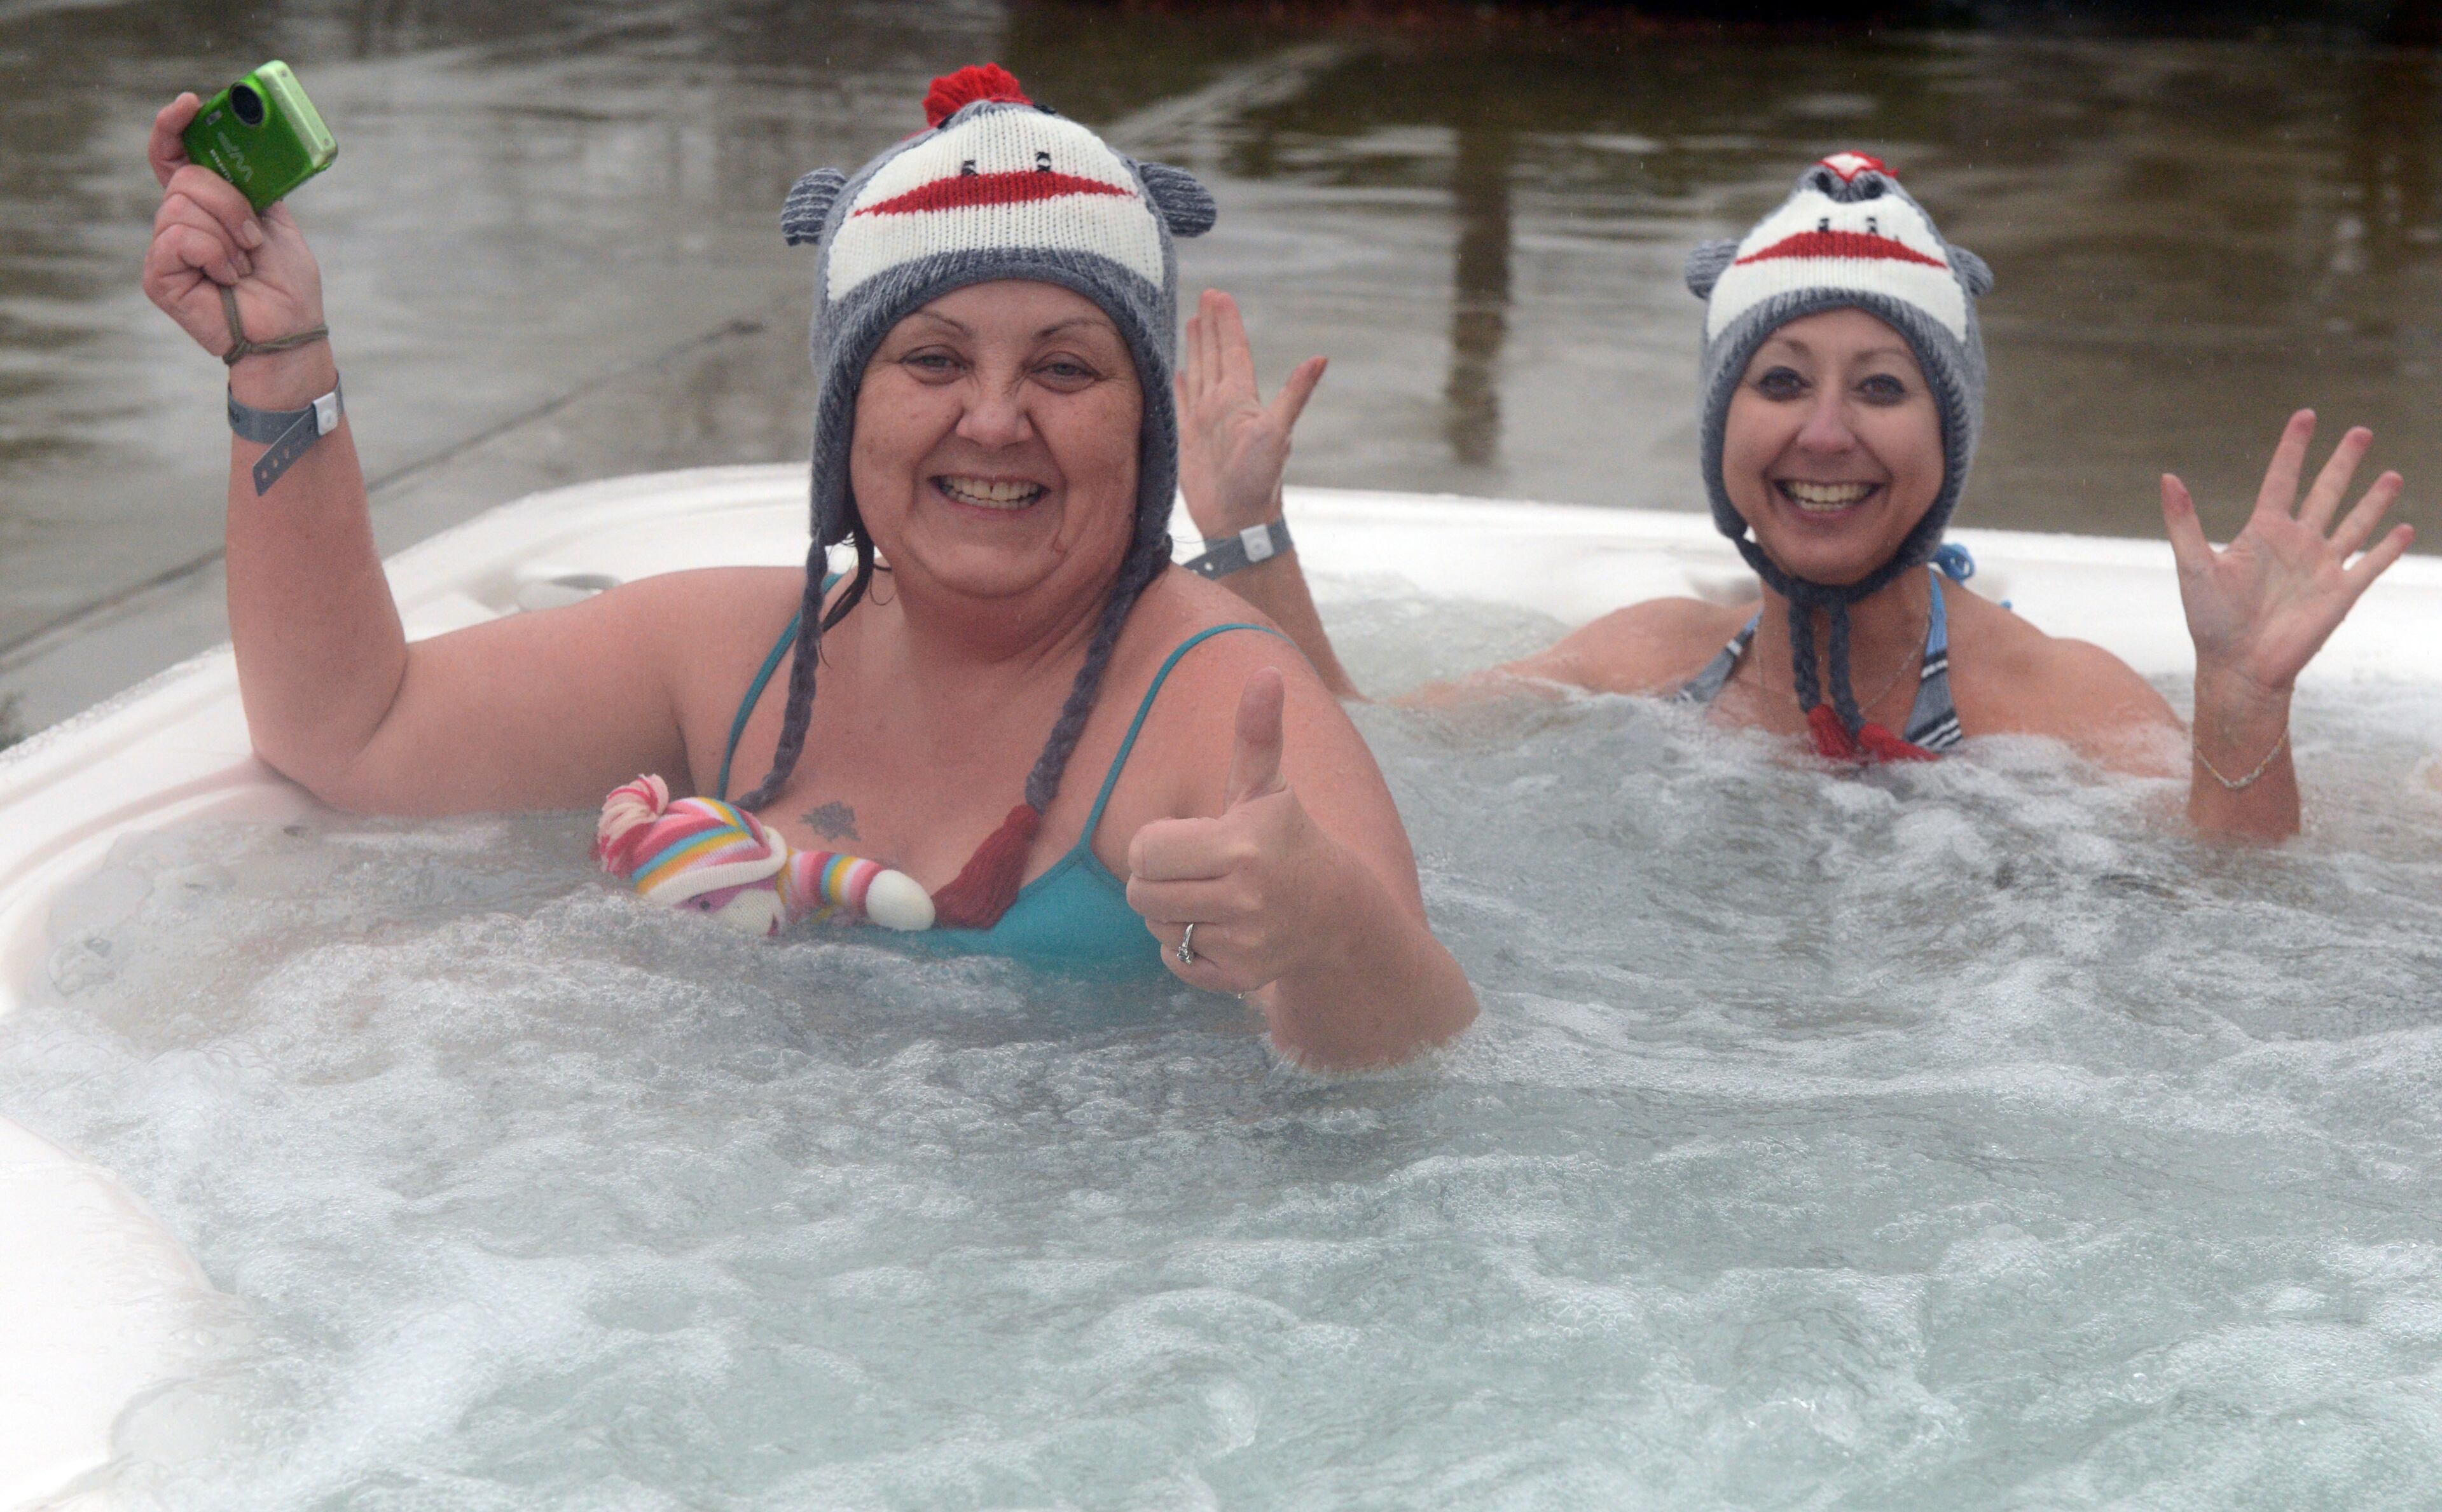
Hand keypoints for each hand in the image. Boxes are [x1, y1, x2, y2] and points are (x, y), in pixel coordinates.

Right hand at [141, 93, 325, 369]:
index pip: (171, 156)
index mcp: (205, 206)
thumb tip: (242, 142)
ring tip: (242, 266)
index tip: (191, 104)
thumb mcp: (274, 220)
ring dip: (228, 236)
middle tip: (254, 240)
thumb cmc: (286, 283)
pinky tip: (226, 279)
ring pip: (182, 207)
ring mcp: (164, 249)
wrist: (290, 329)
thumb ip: (249, 183)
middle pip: (186, 179)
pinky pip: (180, 238)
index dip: (173, 127)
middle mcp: (178, 223)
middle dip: (230, 204)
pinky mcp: (158, 275)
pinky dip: (215, 255)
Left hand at [1127, 667, 1348, 992]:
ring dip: (1171, 913)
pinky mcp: (1239, 978)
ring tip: (1209, 897)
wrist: (1335, 913)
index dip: (1156, 843)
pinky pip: (1176, 961)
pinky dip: (1186, 948)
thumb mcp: (1268, 787)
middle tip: (1192, 871)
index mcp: (1242, 844)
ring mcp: (1244, 942)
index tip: (1189, 839)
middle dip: (1156, 880)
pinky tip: (1220, 928)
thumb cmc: (1286, 838)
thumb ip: (1257, 733)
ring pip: (1158, 929)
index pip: (1144, 850)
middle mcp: (1245, 897)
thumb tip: (1267, 672)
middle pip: (1141, 895)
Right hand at [1176, 288, 1325, 541]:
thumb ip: (1295, 394)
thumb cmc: (1259, 481)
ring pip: (1199, 372)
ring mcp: (1206, 420)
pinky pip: (1182, 402)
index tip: (1218, 295)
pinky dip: (1180, 384)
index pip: (1233, 350)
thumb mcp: (1278, 433)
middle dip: (1211, 325)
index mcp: (1241, 397)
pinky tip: (1178, 372)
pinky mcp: (1190, 438)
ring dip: (1197, 348)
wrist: (1238, 521)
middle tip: (1208, 295)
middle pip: (1215, 354)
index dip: (1226, 322)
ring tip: (1192, 321)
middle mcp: (1223, 404)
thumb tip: (1320, 359)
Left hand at [2163, 409, 2413, 702]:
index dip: (2293, 448)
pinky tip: (2404, 529)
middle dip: (2343, 462)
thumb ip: (2184, 522)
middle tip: (2361, 431)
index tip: (2306, 415)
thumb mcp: (2193, 566)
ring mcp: (2322, 567)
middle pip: (2326, 491)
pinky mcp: (2341, 592)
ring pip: (2354, 523)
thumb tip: (2168, 478)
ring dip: (2374, 499)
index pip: (2282, 479)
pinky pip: (2371, 564)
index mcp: (2263, 532)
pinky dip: (2388, 547)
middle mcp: (2296, 543)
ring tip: (2391, 474)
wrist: (2238, 668)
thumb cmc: (2211, 621)